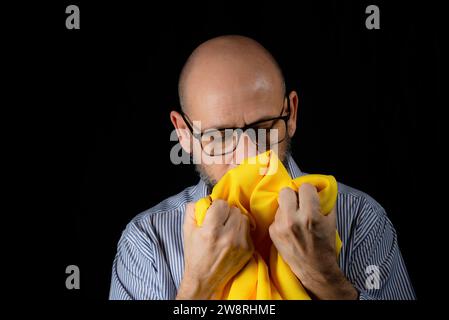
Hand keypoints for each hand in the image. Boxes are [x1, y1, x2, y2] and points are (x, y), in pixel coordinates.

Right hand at [176, 200, 253, 299]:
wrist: (205, 279)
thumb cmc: (195, 254)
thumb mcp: (187, 231)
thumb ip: (192, 210)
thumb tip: (204, 199)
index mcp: (211, 231)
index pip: (221, 204)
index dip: (215, 206)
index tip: (213, 212)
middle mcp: (227, 237)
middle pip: (234, 209)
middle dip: (226, 212)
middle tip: (219, 220)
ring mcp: (240, 243)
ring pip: (243, 217)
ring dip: (235, 219)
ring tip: (227, 227)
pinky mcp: (248, 249)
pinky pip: (248, 229)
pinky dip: (240, 229)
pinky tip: (232, 236)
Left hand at [268, 184, 357, 298]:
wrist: (314, 269)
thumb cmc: (325, 246)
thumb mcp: (331, 222)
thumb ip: (325, 203)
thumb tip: (320, 188)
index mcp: (310, 216)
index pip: (305, 187)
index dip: (309, 191)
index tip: (311, 196)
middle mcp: (292, 220)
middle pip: (286, 191)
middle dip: (294, 195)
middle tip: (299, 203)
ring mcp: (280, 226)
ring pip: (280, 204)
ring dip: (288, 208)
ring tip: (295, 218)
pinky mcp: (272, 232)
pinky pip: (276, 216)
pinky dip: (283, 219)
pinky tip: (290, 228)